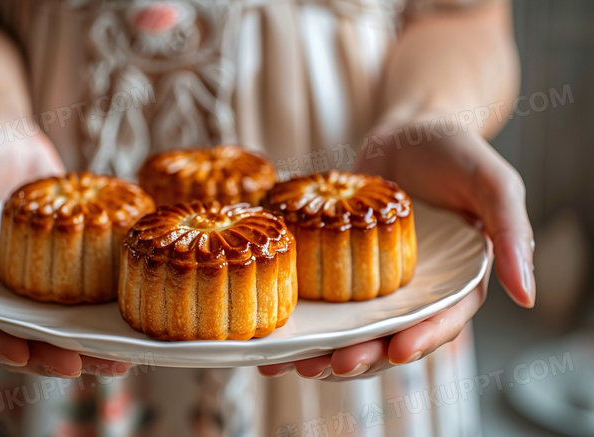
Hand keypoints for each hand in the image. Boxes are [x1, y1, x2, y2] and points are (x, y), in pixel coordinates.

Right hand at [0, 115, 131, 377]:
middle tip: (77, 366)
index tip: (20, 355)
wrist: (3, 131)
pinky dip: (102, 311)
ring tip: (113, 362)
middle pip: (21, 334)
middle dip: (47, 356)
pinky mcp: (66, 261)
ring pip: (57, 323)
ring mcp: (33, 277)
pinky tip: (127, 323)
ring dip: (83, 346)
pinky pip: (85, 291)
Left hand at [259, 114, 533, 380]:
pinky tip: (277, 339)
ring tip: (298, 365)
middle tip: (334, 364)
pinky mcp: (343, 268)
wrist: (408, 130)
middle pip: (390, 336)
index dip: (422, 340)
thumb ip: (512, 233)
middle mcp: (415, 292)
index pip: (442, 322)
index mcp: (457, 282)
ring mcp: (376, 284)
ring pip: (353, 329)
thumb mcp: (493, 183)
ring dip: (327, 351)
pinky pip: (325, 302)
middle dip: (364, 355)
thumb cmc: (456, 152)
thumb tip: (528, 294)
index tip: (397, 351)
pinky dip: (305, 323)